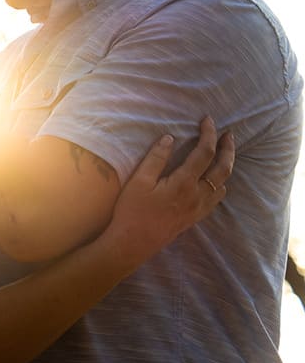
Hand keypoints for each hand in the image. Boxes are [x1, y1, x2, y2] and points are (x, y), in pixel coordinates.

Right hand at [105, 117, 234, 266]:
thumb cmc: (132, 210)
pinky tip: (215, 182)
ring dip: (227, 166)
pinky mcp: (195, 217)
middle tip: (230, 134)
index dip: (209, 134)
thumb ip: (155, 158)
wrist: (134, 242)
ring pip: (223, 184)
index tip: (208, 120)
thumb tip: (169, 138)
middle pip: (223, 168)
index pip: (205, 152)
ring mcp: (199, 208)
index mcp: (184, 182)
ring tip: (224, 154)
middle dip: (228, 148)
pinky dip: (221, 185)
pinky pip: (217, 199)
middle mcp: (197, 194)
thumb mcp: (139, 181)